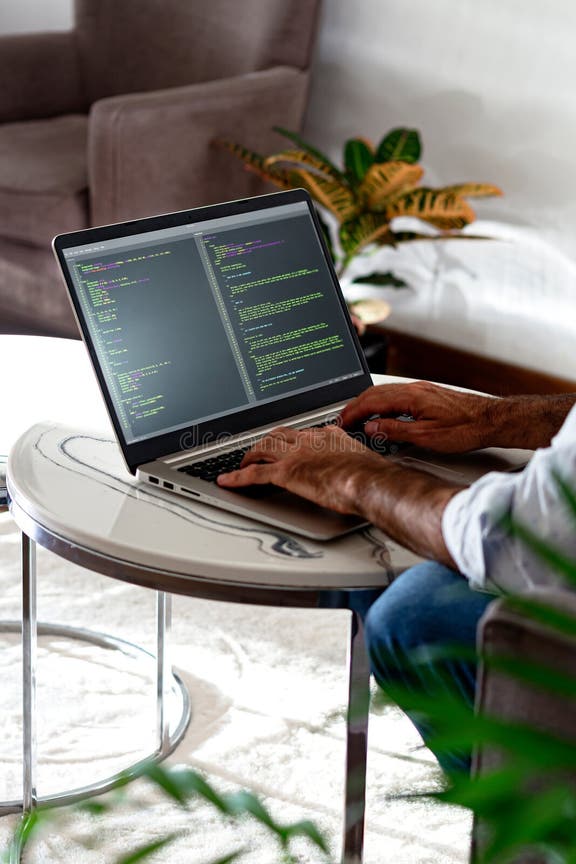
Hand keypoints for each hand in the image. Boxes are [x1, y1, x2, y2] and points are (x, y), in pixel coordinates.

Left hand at [217, 425, 386, 513]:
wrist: (367, 481)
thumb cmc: (370, 475)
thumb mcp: (363, 459)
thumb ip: (353, 457)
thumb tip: (357, 462)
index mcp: (327, 436)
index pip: (304, 432)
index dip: (293, 438)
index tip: (290, 442)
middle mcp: (307, 440)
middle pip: (278, 435)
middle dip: (266, 441)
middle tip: (259, 450)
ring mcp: (294, 455)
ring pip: (262, 448)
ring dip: (249, 455)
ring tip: (242, 463)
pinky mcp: (284, 473)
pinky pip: (253, 474)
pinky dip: (236, 477)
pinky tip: (226, 481)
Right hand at [340, 380, 495, 452]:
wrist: (491, 420)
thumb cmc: (465, 429)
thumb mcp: (426, 436)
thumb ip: (395, 429)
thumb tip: (372, 427)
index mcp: (410, 397)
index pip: (371, 402)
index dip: (352, 412)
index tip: (341, 422)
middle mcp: (414, 388)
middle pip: (373, 393)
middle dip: (354, 406)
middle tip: (342, 420)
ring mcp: (420, 389)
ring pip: (383, 392)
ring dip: (366, 404)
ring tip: (356, 418)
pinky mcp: (426, 394)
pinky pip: (395, 394)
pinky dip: (380, 403)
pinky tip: (380, 413)